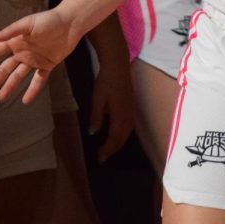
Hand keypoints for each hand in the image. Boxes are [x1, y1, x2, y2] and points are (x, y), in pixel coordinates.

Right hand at [0, 8, 78, 103]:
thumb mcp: (28, 23)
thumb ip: (12, 31)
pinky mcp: (47, 65)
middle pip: (5, 69)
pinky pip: (38, 80)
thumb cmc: (49, 20)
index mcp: (16, 41)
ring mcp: (34, 60)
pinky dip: (32, 90)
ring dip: (10, 87)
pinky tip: (26, 100)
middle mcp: (22, 52)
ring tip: (1, 98)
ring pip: (18, 76)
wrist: (70, 24)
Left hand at [88, 43, 135, 161]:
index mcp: (120, 115)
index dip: (107, 149)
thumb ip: (96, 117)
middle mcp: (128, 115)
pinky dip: (122, 134)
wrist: (117, 65)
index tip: (99, 158)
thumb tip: (93, 133)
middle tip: (102, 157)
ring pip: (127, 132)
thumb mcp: (97, 99)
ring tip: (109, 148)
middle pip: (122, 137)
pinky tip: (116, 134)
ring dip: (119, 142)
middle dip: (113, 149)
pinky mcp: (131, 106)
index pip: (114, 138)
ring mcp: (131, 110)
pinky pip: (129, 126)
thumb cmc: (106, 81)